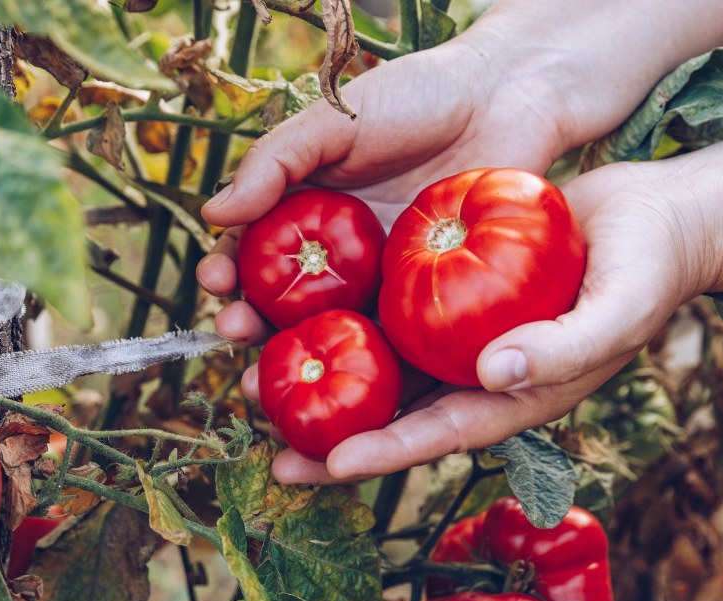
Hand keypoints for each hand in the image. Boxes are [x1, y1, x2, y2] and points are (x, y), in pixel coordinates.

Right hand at [196, 33, 571, 344]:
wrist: (509, 99)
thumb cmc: (418, 96)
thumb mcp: (337, 119)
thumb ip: (276, 161)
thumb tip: (212, 214)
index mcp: (307, 210)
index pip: (253, 249)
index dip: (228, 269)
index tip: (214, 280)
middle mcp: (339, 254)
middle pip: (283, 302)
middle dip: (250, 327)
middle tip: (233, 337)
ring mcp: (384, 281)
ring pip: (332, 331)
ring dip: (297, 359)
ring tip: (269, 379)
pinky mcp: (431, 300)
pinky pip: (395, 339)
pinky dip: (369, 366)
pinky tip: (349, 382)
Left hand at [267, 162, 716, 482]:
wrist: (653, 217)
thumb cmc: (648, 271)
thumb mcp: (618, 311)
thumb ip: (564, 349)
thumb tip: (493, 374)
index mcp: (514, 396)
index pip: (441, 433)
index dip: (386, 452)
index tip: (330, 464)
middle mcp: (476, 372)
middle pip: (395, 415)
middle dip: (335, 439)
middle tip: (269, 454)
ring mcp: (459, 332)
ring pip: (381, 365)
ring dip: (324, 378)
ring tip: (259, 384)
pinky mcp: (448, 289)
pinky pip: (390, 306)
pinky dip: (346, 314)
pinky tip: (296, 308)